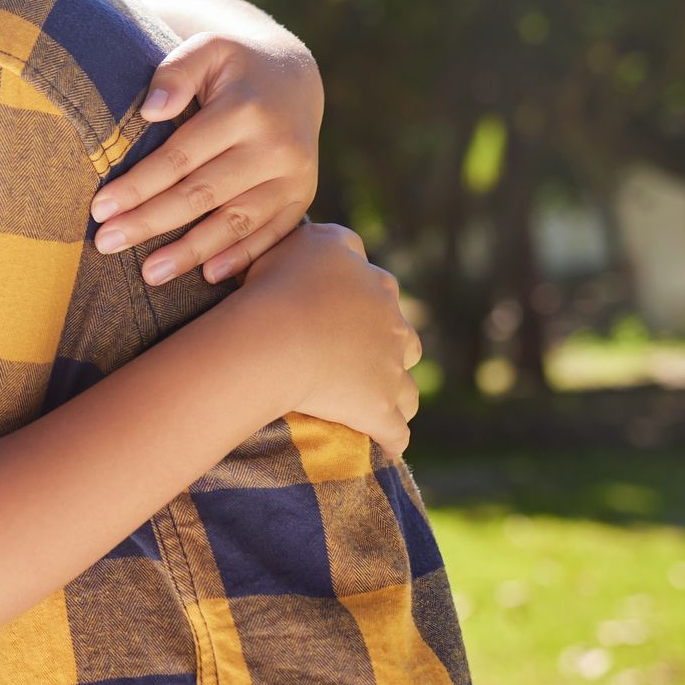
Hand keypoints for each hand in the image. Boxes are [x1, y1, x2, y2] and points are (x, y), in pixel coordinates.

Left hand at [91, 31, 321, 286]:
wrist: (293, 76)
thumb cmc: (233, 65)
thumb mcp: (208, 49)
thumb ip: (176, 72)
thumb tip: (151, 111)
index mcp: (246, 109)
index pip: (180, 157)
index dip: (138, 185)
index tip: (99, 209)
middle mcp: (276, 147)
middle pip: (201, 195)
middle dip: (149, 222)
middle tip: (106, 244)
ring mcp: (294, 176)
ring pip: (234, 222)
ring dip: (190, 251)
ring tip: (148, 273)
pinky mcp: (303, 197)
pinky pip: (271, 234)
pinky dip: (240, 257)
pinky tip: (207, 276)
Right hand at [241, 223, 420, 458]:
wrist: (278, 336)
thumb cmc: (278, 285)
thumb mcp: (304, 241)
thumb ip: (327, 241)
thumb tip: (333, 243)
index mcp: (375, 283)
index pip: (380, 288)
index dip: (364, 300)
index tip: (341, 310)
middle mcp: (391, 324)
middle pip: (402, 338)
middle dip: (388, 348)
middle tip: (356, 359)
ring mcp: (390, 370)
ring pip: (407, 387)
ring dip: (396, 393)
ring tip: (376, 402)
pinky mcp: (380, 409)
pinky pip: (396, 431)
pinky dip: (392, 437)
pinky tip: (386, 443)